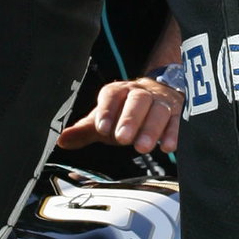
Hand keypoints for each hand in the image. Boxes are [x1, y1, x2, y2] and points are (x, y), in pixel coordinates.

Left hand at [58, 76, 182, 154]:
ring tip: (142, 147)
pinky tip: (167, 147)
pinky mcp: (177, 112)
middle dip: (130, 119)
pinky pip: (177, 120)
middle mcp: (140, 93)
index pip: (112, 95)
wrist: (157, 94)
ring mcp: (161, 102)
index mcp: (119, 91)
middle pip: (137, 101)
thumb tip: (61, 141)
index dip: (106, 110)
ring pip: (158, 110)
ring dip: (151, 128)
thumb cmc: (124, 112)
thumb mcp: (104, 120)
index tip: (101, 128)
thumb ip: (84, 131)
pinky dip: (173, 133)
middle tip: (122, 139)